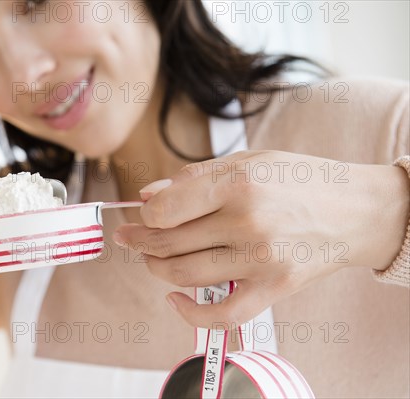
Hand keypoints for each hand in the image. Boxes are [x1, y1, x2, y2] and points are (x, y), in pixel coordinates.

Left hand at [114, 150, 409, 327]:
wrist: (354, 211)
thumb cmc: (299, 179)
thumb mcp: (248, 160)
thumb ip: (194, 177)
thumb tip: (149, 196)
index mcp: (238, 183)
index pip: (165, 210)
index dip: (144, 215)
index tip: (140, 215)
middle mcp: (248, 223)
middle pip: (169, 243)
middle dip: (139, 241)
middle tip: (129, 238)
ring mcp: (261, 260)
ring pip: (184, 274)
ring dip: (156, 269)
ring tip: (149, 259)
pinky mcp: (273, 288)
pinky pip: (221, 314)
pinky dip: (189, 312)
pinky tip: (174, 299)